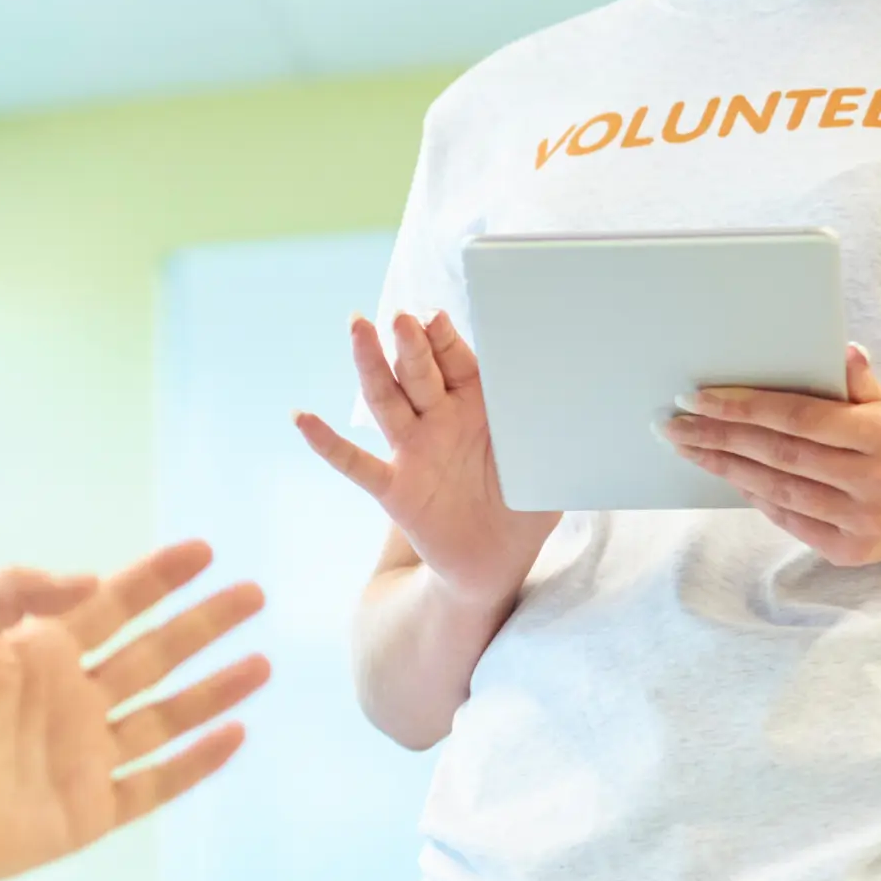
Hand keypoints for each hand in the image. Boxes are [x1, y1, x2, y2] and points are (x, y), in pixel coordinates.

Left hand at [0, 541, 269, 880]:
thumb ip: (14, 592)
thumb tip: (91, 579)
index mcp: (39, 654)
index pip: (114, 605)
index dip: (158, 577)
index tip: (204, 550)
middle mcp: (70, 701)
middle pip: (154, 654)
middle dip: (204, 624)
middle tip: (254, 594)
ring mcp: (83, 758)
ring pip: (168, 716)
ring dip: (215, 689)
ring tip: (263, 662)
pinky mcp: (89, 813)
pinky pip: (157, 783)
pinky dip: (198, 761)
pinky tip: (236, 734)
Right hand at [293, 313, 560, 605]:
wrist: (496, 562)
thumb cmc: (524, 504)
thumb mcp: (546, 467)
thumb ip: (552, 435)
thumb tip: (578, 402)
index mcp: (478, 407)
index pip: (458, 364)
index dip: (446, 342)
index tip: (436, 318)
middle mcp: (440, 422)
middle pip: (419, 373)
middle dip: (410, 344)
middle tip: (401, 318)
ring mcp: (413, 452)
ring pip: (387, 402)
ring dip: (371, 366)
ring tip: (358, 330)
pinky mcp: (394, 490)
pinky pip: (356, 465)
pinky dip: (328, 443)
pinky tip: (302, 418)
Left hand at [666, 346, 880, 566]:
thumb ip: (859, 381)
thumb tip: (843, 350)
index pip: (801, 418)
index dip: (745, 407)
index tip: (698, 397)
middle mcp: (877, 480)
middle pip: (780, 454)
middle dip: (721, 436)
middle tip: (675, 423)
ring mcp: (861, 520)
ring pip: (776, 489)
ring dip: (725, 466)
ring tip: (688, 446)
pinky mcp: (845, 549)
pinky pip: (784, 517)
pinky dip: (750, 493)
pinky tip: (724, 471)